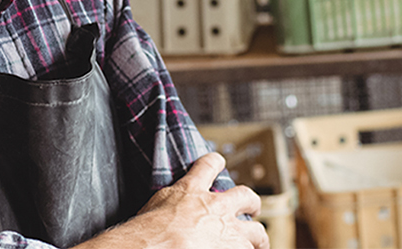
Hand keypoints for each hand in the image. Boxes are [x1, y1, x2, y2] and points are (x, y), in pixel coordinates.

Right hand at [74, 152, 268, 248]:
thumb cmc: (142, 235)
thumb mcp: (152, 207)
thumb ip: (162, 204)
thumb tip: (143, 212)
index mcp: (190, 191)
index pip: (208, 164)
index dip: (215, 162)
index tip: (218, 162)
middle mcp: (215, 206)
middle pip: (244, 195)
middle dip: (250, 202)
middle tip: (251, 208)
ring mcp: (227, 229)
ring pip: (256, 230)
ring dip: (258, 237)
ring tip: (259, 244)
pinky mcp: (234, 248)